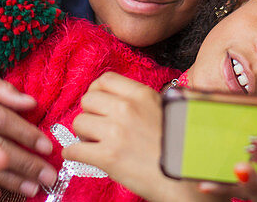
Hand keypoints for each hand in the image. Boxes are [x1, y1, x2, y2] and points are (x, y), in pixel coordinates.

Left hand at [68, 72, 200, 200]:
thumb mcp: (164, 111)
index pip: (105, 80)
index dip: (96, 91)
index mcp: (142, 95)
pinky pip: (74, 149)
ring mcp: (116, 132)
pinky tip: (81, 156)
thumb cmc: (177, 148)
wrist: (183, 178)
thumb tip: (119, 101)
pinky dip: (73, 153)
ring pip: (78, 122)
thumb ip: (141, 102)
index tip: (97, 102)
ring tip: (92, 142)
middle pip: (88, 99)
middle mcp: (127, 109)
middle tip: (95, 124)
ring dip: (81, 133)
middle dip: (88, 112)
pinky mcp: (108, 157)